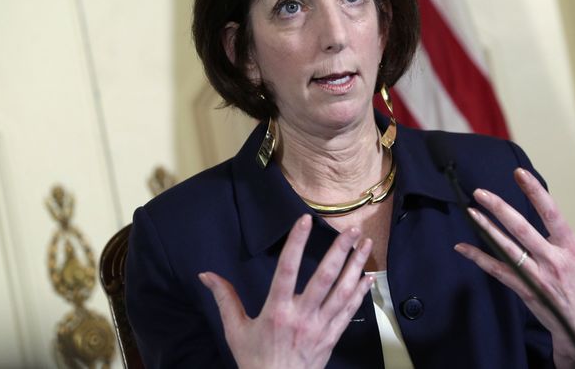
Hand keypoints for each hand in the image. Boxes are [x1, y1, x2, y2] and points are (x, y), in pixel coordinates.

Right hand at [199, 214, 373, 368]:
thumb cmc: (254, 360)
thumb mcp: (235, 330)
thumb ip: (224, 299)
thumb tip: (206, 275)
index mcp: (277, 312)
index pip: (287, 270)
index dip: (296, 243)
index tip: (304, 220)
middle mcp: (302, 317)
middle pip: (324, 278)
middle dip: (340, 251)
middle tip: (352, 229)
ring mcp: (320, 327)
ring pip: (342, 291)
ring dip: (355, 266)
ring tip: (365, 244)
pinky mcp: (331, 337)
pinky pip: (349, 311)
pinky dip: (360, 293)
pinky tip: (368, 277)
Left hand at [454, 168, 574, 368]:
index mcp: (571, 249)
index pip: (552, 215)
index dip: (535, 193)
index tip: (519, 173)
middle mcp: (552, 261)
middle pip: (523, 230)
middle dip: (500, 209)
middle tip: (481, 191)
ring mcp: (536, 277)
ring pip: (507, 249)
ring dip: (486, 230)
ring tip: (470, 211)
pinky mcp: (524, 290)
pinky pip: (498, 272)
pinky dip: (479, 258)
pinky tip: (462, 247)